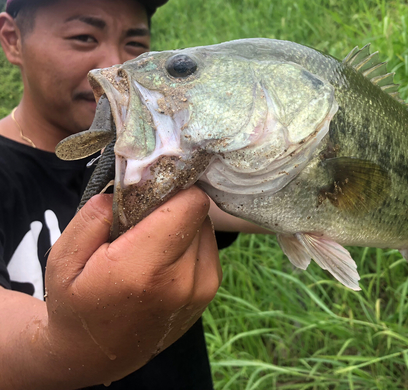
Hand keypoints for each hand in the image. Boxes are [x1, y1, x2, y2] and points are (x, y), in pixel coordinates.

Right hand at [42, 187, 220, 386]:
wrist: (97, 354)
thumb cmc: (77, 303)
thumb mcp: (64, 259)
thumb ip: (94, 218)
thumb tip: (130, 186)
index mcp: (146, 270)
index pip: (190, 203)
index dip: (171, 188)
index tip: (149, 191)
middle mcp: (184, 281)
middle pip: (198, 211)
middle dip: (172, 206)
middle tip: (142, 219)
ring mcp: (202, 288)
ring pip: (204, 225)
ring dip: (181, 223)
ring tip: (150, 242)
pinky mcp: (210, 289)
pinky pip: (207, 243)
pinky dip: (188, 240)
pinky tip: (163, 256)